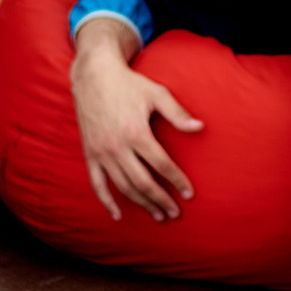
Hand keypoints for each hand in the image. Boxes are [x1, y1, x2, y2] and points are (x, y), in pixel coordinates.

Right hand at [71, 16, 201, 220]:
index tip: (189, 193)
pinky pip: (97, 184)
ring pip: (123, 187)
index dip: (177, 181)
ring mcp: (101, 152)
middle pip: (143, 182)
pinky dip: (106, 201)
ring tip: (158, 215)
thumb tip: (200, 128)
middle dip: (161, 200)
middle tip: (175, 213)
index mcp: (136, 132)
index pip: (162, 165)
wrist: (93, 75)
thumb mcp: (157, 93)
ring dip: (141, 204)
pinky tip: (118, 215)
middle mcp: (117, 146)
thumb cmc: (129, 84)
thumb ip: (178, 113)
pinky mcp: (90, 154)